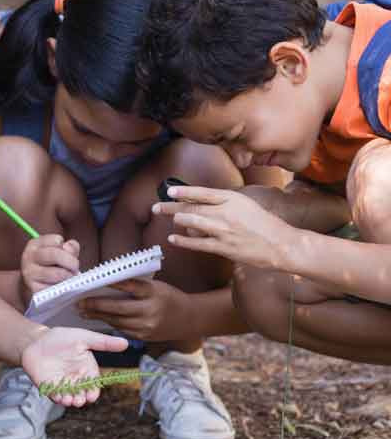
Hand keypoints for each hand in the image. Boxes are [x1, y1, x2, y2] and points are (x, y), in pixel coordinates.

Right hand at [19, 234, 80, 303]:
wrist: (31, 287)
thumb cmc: (49, 266)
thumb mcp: (58, 252)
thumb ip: (70, 247)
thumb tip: (70, 250)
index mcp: (35, 244)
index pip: (57, 241)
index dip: (67, 248)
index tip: (69, 254)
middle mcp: (29, 257)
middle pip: (56, 255)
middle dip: (72, 262)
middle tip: (75, 268)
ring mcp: (29, 274)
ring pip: (57, 274)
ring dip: (68, 277)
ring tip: (70, 278)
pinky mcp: (33, 289)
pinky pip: (55, 288)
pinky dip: (62, 288)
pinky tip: (61, 287)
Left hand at [21, 326, 127, 407]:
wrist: (37, 339)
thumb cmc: (62, 338)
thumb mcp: (84, 338)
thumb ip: (103, 343)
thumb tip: (126, 343)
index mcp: (87, 370)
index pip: (93, 385)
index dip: (93, 392)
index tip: (91, 396)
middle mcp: (76, 380)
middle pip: (81, 394)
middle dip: (81, 399)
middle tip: (79, 400)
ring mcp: (62, 384)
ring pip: (68, 397)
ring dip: (69, 400)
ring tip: (68, 399)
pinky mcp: (48, 386)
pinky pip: (54, 395)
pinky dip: (56, 397)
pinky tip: (57, 396)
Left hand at [78, 278, 192, 342]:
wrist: (190, 319)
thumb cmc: (168, 297)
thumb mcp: (156, 285)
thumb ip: (135, 285)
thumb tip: (106, 282)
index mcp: (153, 292)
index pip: (128, 285)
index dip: (110, 283)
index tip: (92, 280)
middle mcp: (150, 310)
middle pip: (118, 307)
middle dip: (96, 305)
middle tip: (79, 302)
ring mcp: (147, 325)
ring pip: (117, 320)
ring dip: (98, 316)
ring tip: (83, 311)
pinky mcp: (144, 336)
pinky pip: (122, 328)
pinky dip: (108, 322)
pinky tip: (97, 318)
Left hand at [152, 186, 292, 269]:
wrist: (282, 245)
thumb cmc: (265, 225)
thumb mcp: (246, 205)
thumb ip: (225, 203)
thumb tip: (200, 205)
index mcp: (233, 199)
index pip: (203, 192)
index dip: (184, 191)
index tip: (170, 191)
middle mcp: (227, 212)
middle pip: (192, 207)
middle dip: (171, 207)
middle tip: (157, 207)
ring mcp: (224, 230)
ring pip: (193, 223)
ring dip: (177, 220)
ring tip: (167, 218)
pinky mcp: (224, 247)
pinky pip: (197, 243)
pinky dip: (183, 241)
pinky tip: (172, 238)